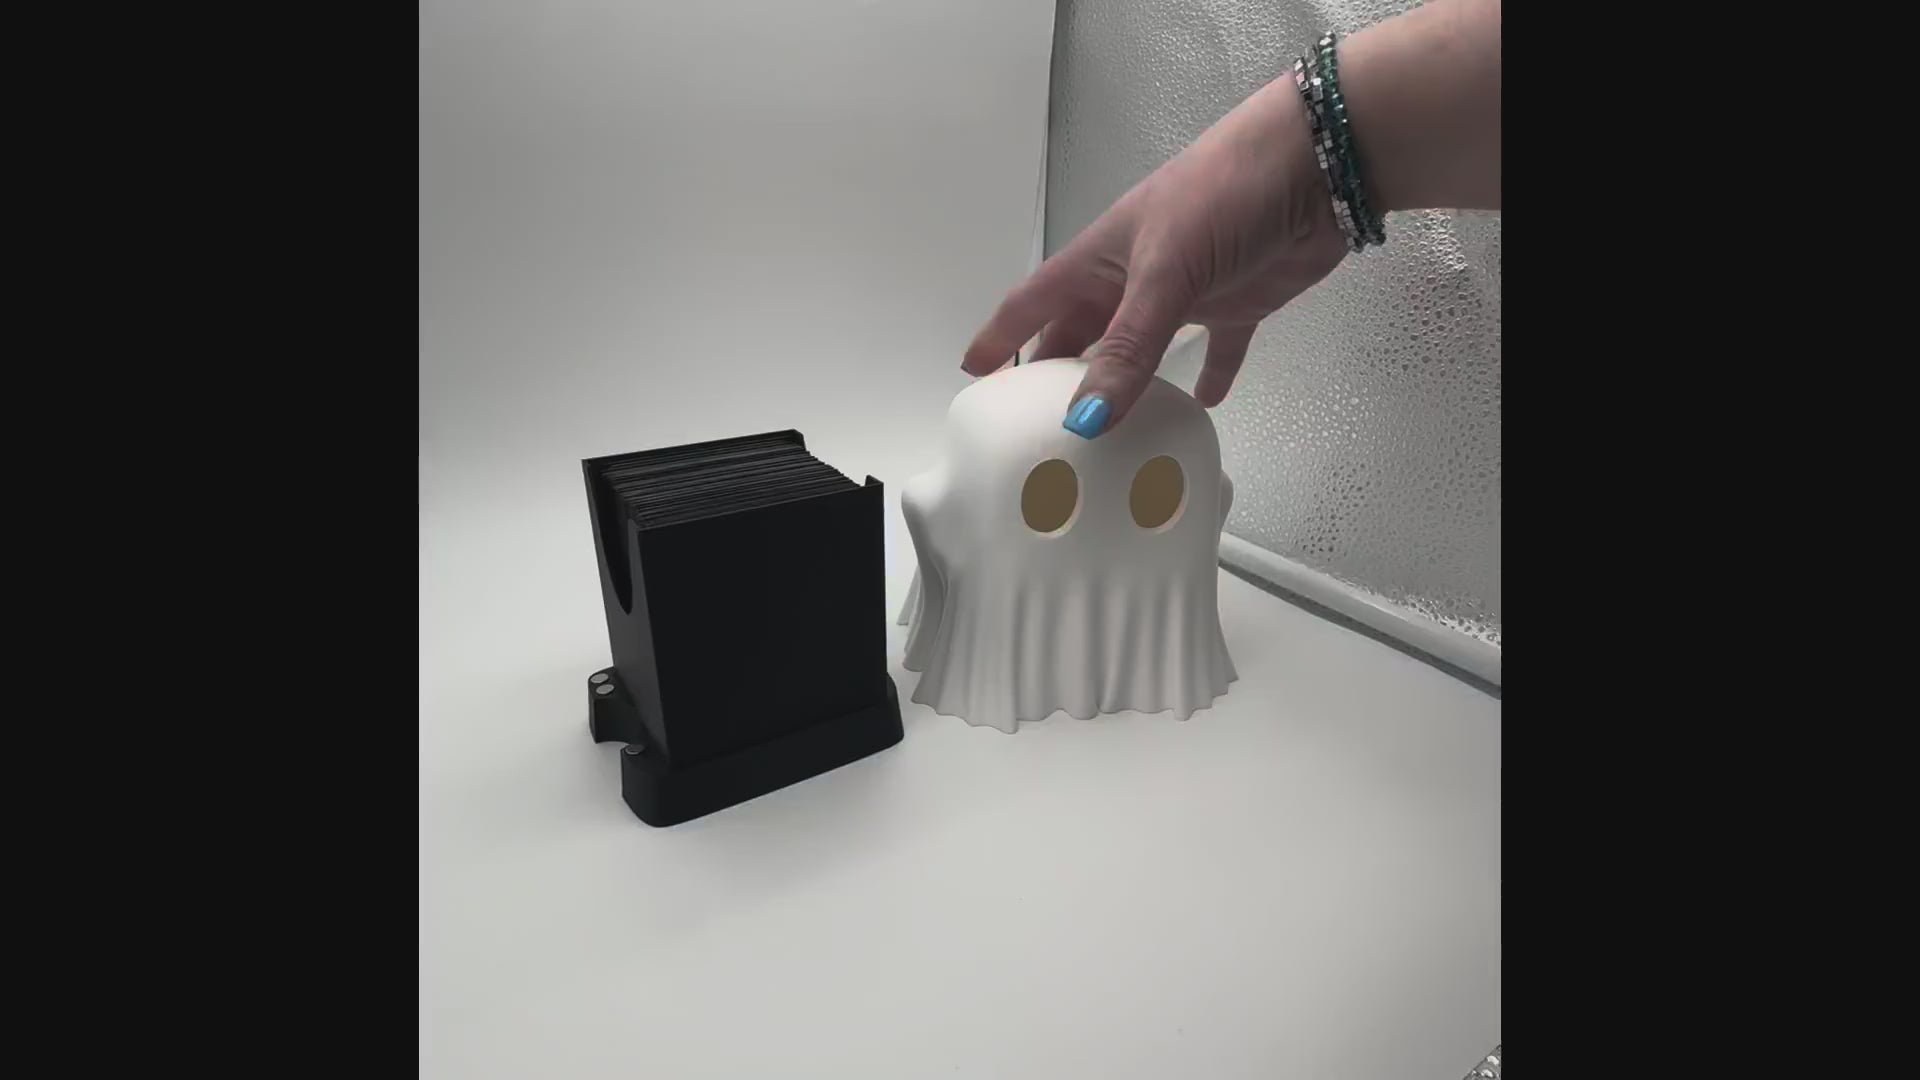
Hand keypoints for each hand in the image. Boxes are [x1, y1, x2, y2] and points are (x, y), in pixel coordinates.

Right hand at [961, 76, 1348, 436]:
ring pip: (1141, 348)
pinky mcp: (1237, 302)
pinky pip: (1214, 350)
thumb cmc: (1224, 195)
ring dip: (1124, 385)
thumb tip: (1083, 421)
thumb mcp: (1165, 271)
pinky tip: (1200, 409)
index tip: (972, 374)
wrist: (1317, 164)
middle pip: (1081, 333)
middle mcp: (1133, 276)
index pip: (1034, 303)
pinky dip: (1206, 378)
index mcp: (1101, 258)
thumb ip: (1128, 348)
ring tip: (1105, 435)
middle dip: (1057, 374)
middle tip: (1036, 426)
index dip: (1001, 336)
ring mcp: (1185, 291)